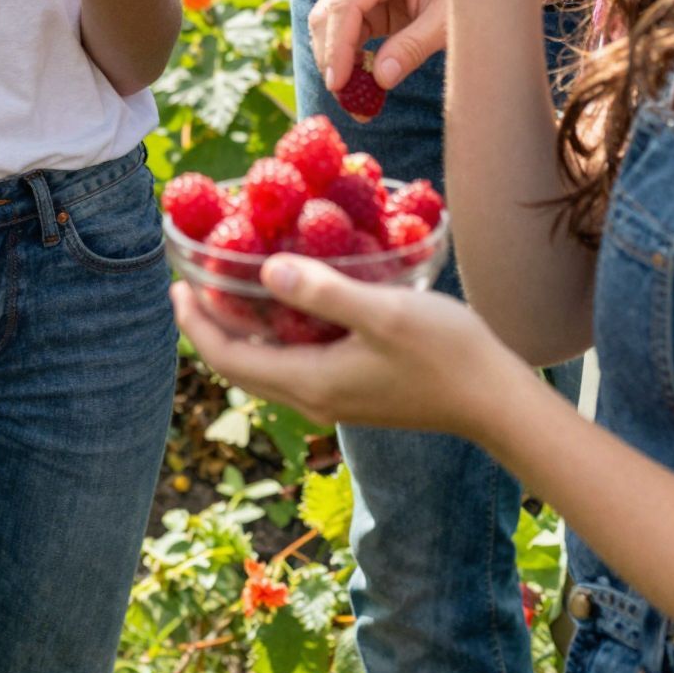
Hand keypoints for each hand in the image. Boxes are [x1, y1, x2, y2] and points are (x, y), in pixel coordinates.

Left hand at [174, 252, 518, 442]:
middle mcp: (315, 398)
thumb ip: (323, 292)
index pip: (230, 360)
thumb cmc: (446, 353)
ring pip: (268, 367)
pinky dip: (277, 335)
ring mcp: (336, 398)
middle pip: (242, 367)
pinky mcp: (356, 391)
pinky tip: (290, 301)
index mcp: (311, 383)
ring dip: (243, 332)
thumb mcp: (383, 313)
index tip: (176, 285)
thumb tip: (265, 270)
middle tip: (191, 284)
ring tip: (230, 288)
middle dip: (210, 327)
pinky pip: (296, 363)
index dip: (196, 325)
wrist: (497, 402)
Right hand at [309, 0, 449, 91]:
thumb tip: (381, 79)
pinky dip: (346, 56)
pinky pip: (344, 29)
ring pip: (330, 22)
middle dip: (331, 57)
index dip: (337, 46)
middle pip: (330, 12)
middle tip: (343, 98)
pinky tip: (357, 83)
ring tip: (352, 98)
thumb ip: (413, 47)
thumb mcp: (446, 21)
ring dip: (334, 59)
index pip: (347, 3)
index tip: (337, 83)